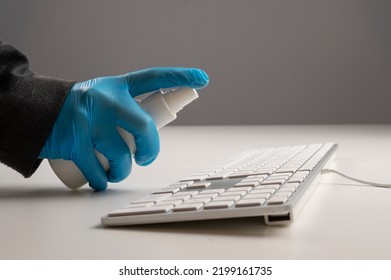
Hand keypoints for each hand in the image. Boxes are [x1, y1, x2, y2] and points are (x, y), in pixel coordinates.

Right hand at [40, 67, 208, 189]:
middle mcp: (104, 100)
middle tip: (147, 157)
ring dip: (123, 170)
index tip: (202, 78)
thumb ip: (127, 108)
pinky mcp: (73, 142)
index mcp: (116, 86)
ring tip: (118, 170)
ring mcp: (88, 121)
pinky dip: (103, 181)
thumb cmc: (81, 110)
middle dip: (151, 148)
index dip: (179, 77)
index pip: (153, 77)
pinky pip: (98, 171)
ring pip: (122, 154)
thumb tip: (151, 134)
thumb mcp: (103, 98)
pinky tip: (102, 179)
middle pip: (144, 126)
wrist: (38, 112)